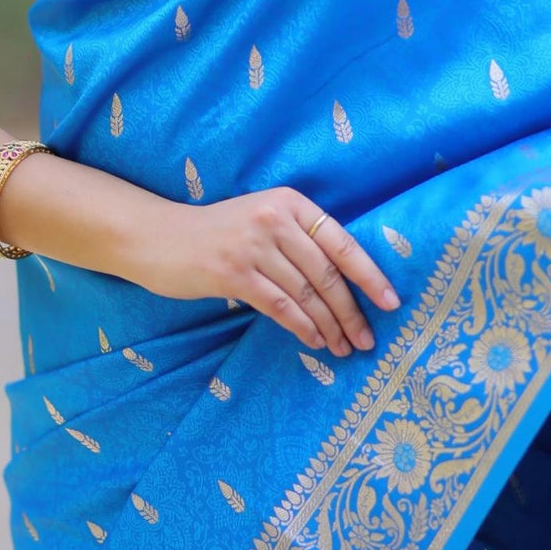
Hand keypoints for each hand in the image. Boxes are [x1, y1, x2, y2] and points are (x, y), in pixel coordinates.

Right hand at [125, 187, 401, 354]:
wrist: (159, 237)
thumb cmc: (217, 233)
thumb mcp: (262, 221)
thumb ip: (297, 240)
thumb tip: (344, 282)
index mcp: (289, 202)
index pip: (342, 242)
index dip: (370, 275)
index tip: (391, 303)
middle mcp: (275, 219)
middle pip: (327, 274)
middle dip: (351, 311)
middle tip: (367, 339)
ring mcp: (253, 246)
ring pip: (306, 293)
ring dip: (329, 325)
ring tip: (343, 347)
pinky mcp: (233, 273)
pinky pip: (279, 306)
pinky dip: (301, 326)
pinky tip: (313, 340)